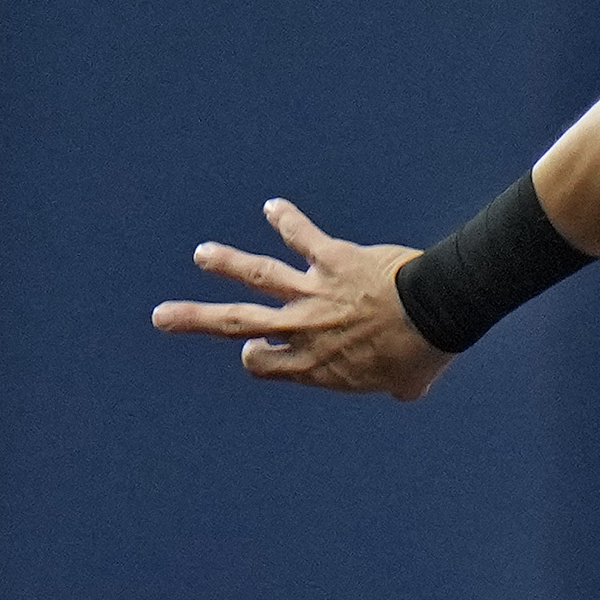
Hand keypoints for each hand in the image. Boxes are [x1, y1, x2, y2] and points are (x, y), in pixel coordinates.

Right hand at [150, 199, 448, 399]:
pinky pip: (301, 236)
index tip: (254, 349)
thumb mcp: (407, 383)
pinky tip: (274, 207)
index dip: (256, 356)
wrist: (438, 314)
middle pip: (236, 324)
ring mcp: (314, 293)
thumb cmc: (424, 352)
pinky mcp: (331, 259)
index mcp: (316, 365)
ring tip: (202, 255)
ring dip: (225, 263)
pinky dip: (287, 219)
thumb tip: (406, 392)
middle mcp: (304, 329)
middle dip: (195, 319)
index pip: (263, 362)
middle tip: (162, 316)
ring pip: (255, 276)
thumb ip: (397, 387)